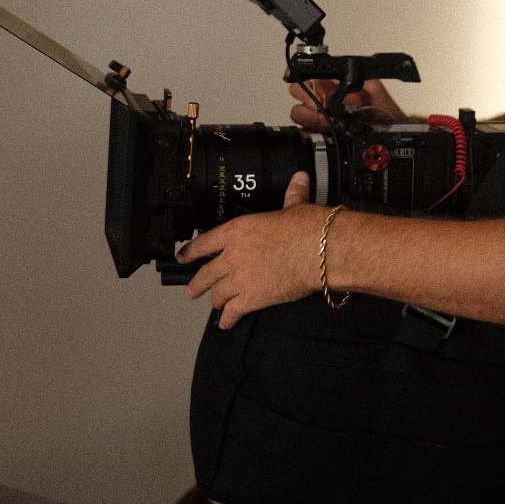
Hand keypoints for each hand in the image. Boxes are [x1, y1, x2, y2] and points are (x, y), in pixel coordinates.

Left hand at [181, 171, 324, 328]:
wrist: (320, 251)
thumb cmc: (309, 229)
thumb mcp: (296, 207)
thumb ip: (292, 195)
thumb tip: (299, 180)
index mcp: (238, 231)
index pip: (205, 242)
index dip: (191, 251)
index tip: (184, 256)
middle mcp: (234, 255)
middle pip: (206, 273)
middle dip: (197, 284)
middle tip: (192, 290)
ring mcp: (241, 278)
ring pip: (217, 294)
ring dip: (215, 300)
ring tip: (214, 304)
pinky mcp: (253, 298)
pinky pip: (233, 312)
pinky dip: (228, 319)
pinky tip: (227, 323)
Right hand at [289, 77, 404, 130]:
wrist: (389, 136)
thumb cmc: (383, 113)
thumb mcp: (373, 87)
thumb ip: (356, 76)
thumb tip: (339, 71)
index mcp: (334, 85)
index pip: (309, 76)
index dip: (308, 83)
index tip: (317, 94)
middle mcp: (324, 99)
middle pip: (298, 92)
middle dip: (304, 98)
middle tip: (318, 107)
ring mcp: (320, 117)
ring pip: (298, 111)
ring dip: (307, 116)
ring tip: (324, 122)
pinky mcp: (320, 134)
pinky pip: (304, 131)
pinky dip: (308, 131)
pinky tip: (322, 132)